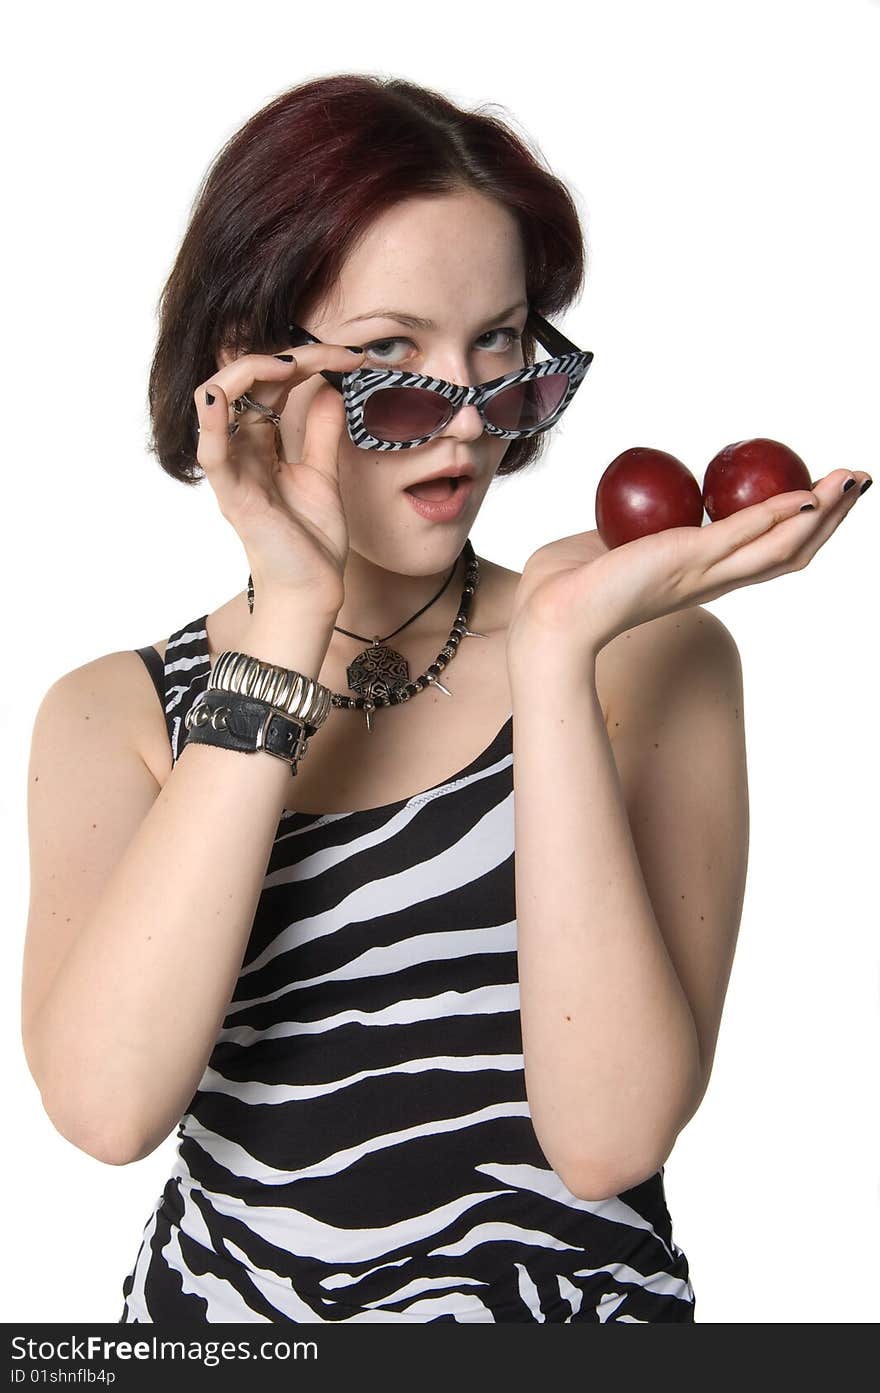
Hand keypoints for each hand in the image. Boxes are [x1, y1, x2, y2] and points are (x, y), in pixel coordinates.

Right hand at [194, 342, 365, 614]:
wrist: (313, 590)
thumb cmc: (311, 542)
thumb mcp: (323, 474)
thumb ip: (321, 432)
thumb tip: (330, 389)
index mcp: (260, 444)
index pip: (272, 384)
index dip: (307, 361)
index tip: (350, 356)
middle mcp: (241, 451)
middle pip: (248, 383)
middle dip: (289, 357)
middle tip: (334, 354)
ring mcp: (233, 471)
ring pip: (218, 402)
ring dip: (249, 373)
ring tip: (289, 363)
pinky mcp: (233, 495)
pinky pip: (212, 454)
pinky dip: (210, 422)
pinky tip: (218, 396)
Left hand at [506, 467, 871, 658]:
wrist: (549, 615)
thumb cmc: (567, 584)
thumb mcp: (611, 546)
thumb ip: (634, 532)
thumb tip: (635, 514)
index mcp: (698, 577)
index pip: (764, 553)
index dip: (800, 528)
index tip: (821, 497)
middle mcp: (711, 579)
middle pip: (790, 551)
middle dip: (831, 518)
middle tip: (857, 482)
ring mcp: (703, 572)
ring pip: (781, 546)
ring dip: (822, 514)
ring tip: (850, 481)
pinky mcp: (687, 560)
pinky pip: (743, 534)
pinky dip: (777, 514)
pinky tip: (803, 495)